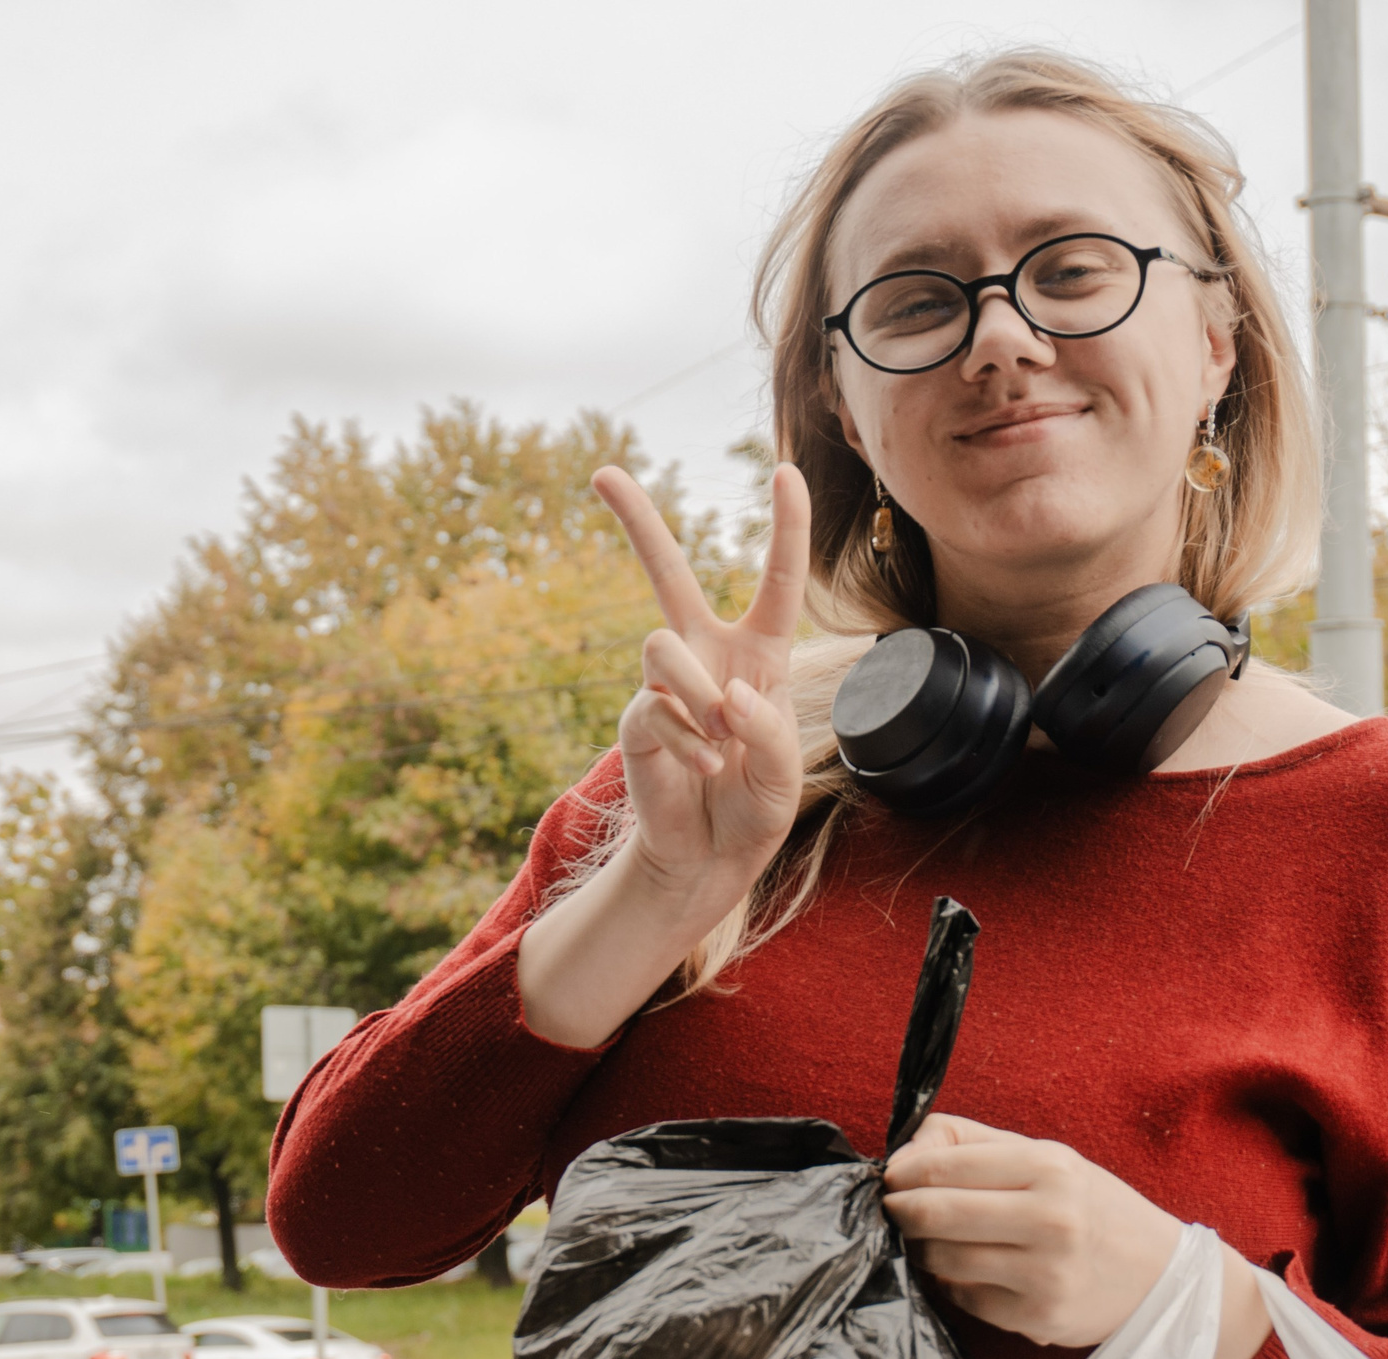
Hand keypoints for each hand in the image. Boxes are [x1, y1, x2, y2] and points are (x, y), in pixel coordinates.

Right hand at [592, 463, 809, 912]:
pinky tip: (706, 768)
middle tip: (601, 471)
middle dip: (635, 521)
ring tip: (722, 743)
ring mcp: (666, 686)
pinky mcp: (637, 720)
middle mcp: (706, 655)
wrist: (710, 858)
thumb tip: (725, 696)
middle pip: (666, 572)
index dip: (787, 526)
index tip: (785, 472)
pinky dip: (689, 742)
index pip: (777, 581)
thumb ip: (767, 729)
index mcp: (759, 654)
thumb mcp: (785, 772)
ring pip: (662, 647)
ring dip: (699, 695)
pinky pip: (654, 708)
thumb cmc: (755, 807)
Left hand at [881, 1114, 1271, 1358]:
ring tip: (938, 1240)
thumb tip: (903, 1155)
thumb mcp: (1045, 1157)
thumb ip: (971, 1143)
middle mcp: (1050, 1218)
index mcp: (1049, 1166)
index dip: (901, 1174)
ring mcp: (1045, 1273)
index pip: (942, 1166)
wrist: (1162, 1277)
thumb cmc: (1091, 1208)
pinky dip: (958, 1285)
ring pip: (942, 1259)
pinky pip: (966, 1299)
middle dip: (901, 1212)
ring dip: (925, 1250)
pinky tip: (979, 1273)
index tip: (892, 1178)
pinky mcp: (1038, 1318)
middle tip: (896, 1210)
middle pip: (933, 1213)